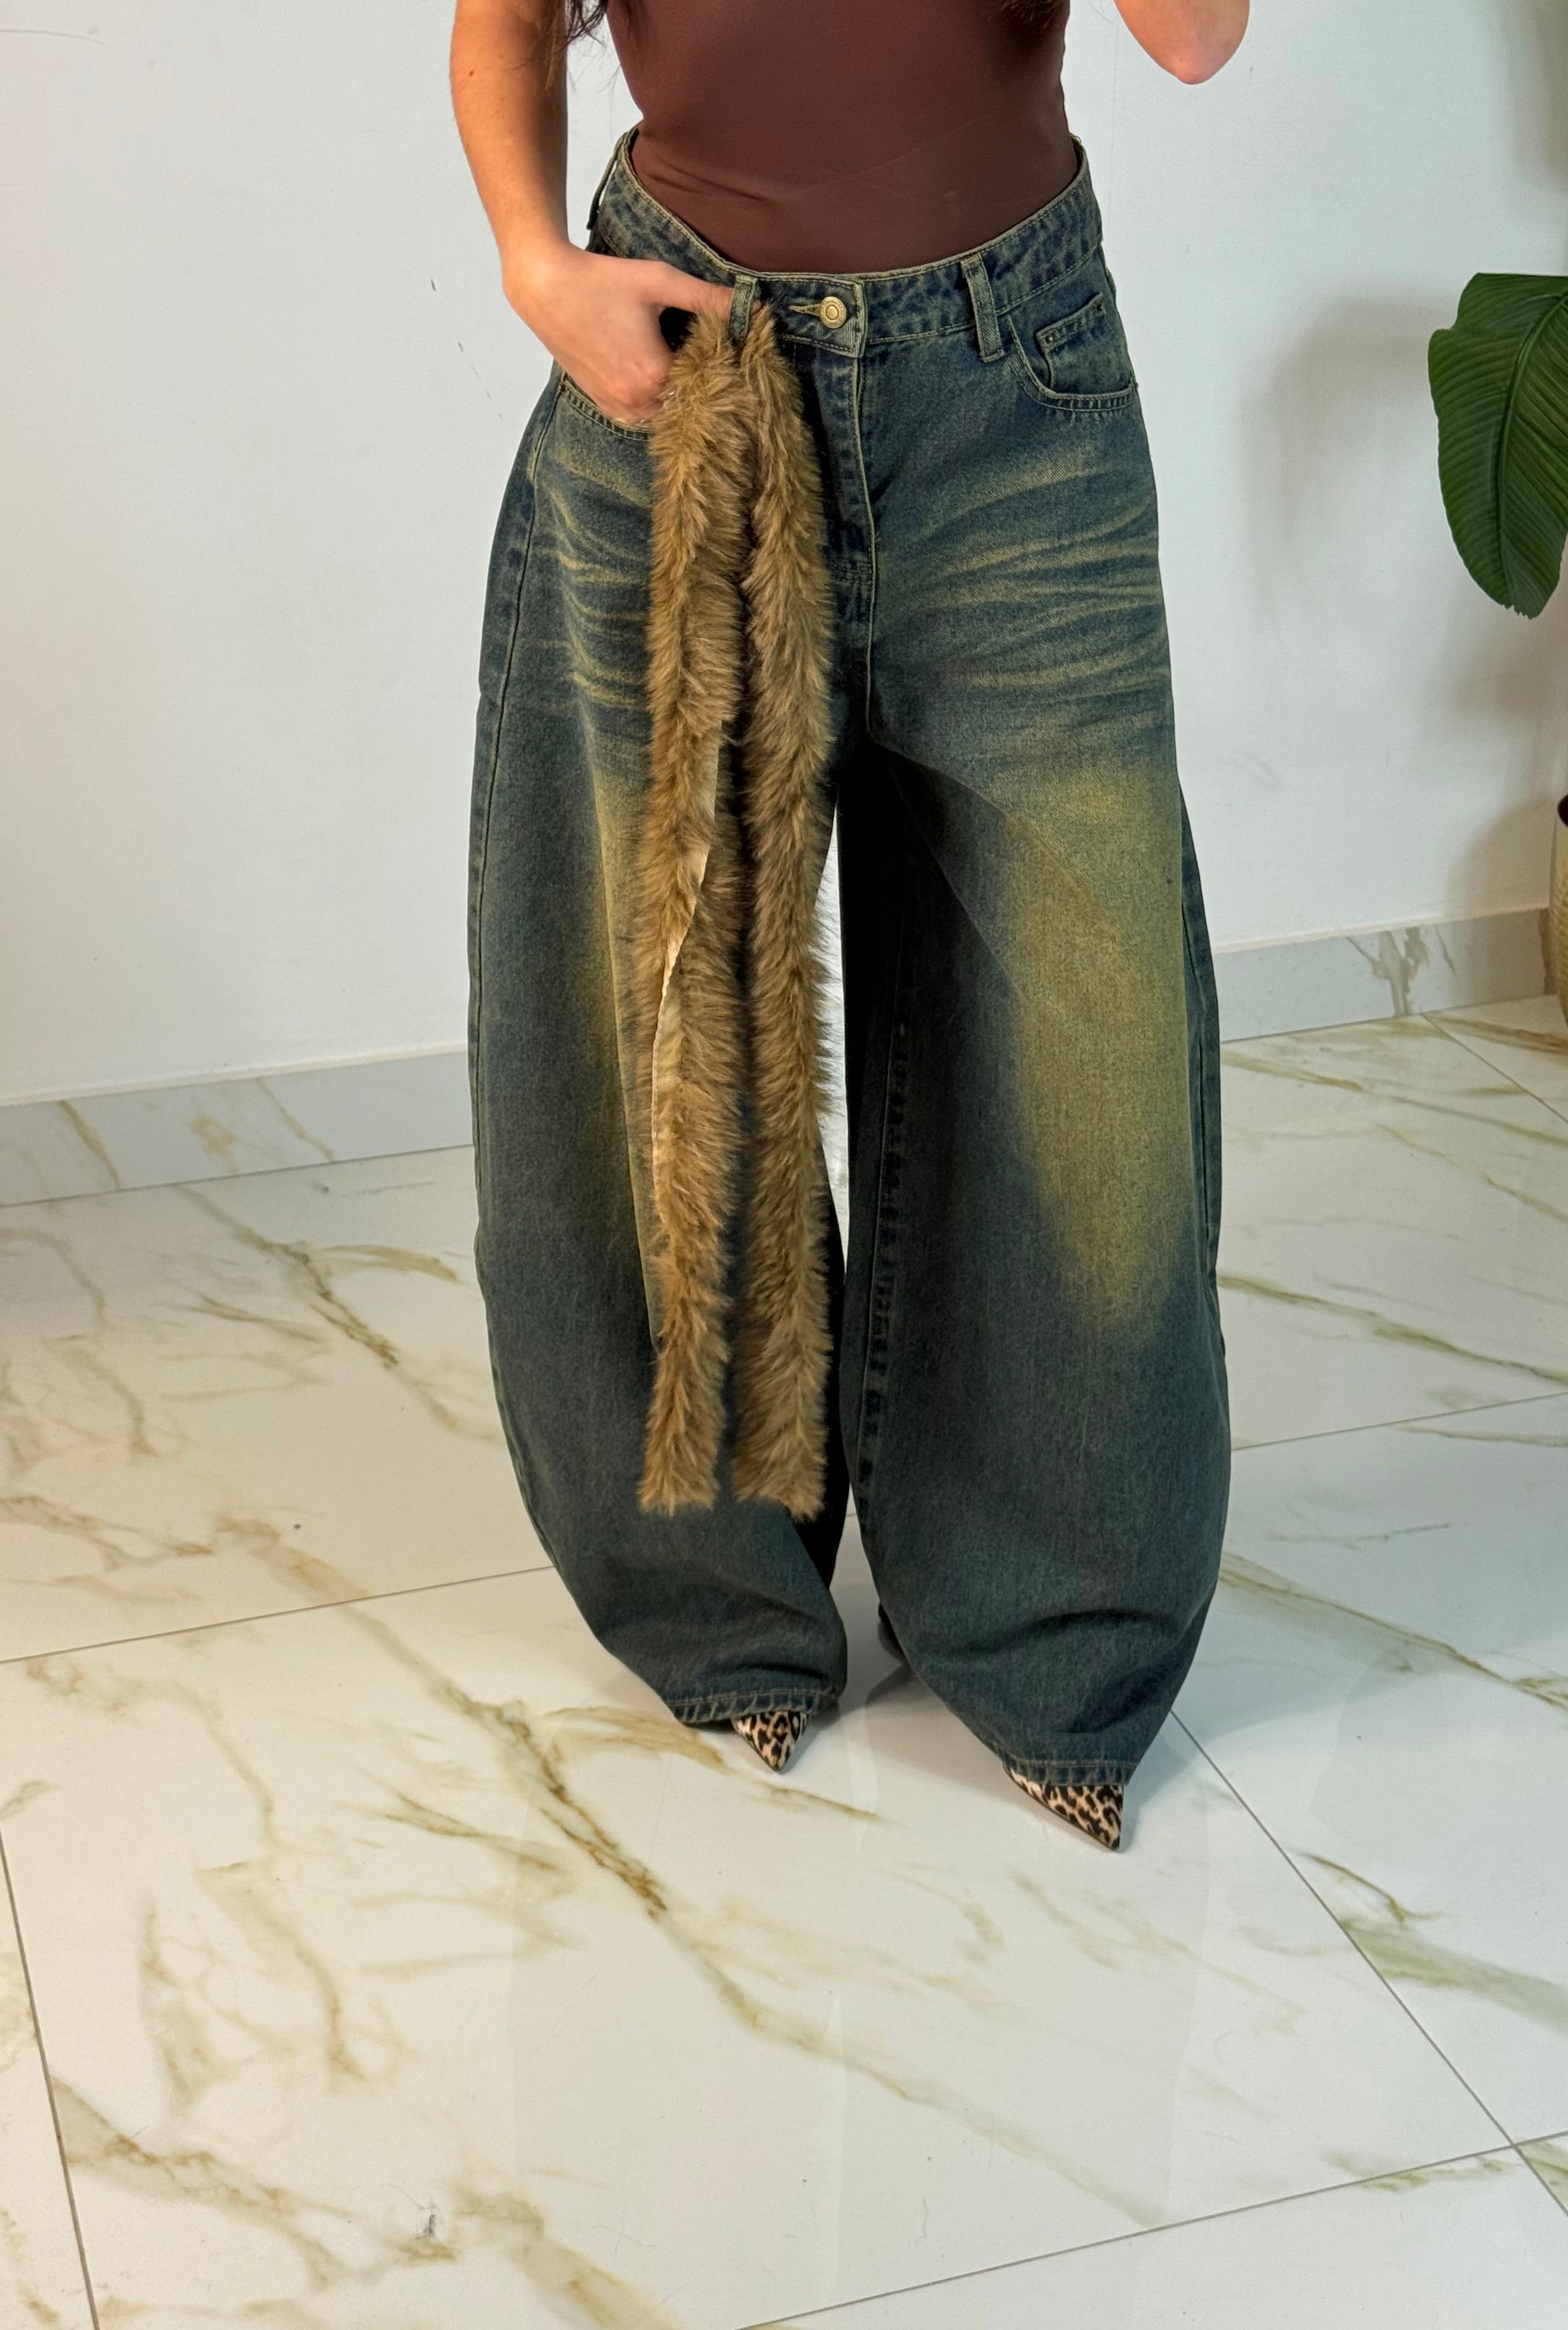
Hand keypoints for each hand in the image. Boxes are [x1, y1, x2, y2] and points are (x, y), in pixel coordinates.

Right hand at [504, 241, 734, 424]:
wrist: (545, 287)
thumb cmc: (602, 280)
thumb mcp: (660, 281)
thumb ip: (707, 298)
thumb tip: (751, 305)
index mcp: (655, 374)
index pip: (705, 385)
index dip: (719, 369)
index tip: (727, 354)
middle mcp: (636, 399)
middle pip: (685, 406)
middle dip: (699, 389)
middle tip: (709, 364)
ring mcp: (615, 405)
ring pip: (662, 416)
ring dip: (674, 399)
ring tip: (683, 371)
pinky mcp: (601, 402)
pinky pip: (637, 416)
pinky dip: (651, 404)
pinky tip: (656, 380)